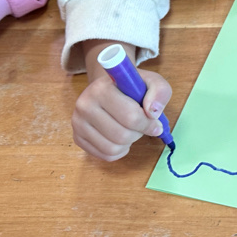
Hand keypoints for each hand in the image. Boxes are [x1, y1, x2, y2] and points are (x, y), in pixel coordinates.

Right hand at [72, 41, 171, 160]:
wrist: (110, 88)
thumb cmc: (132, 87)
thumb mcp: (152, 81)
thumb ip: (159, 92)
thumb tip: (153, 113)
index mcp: (101, 88)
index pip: (129, 116)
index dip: (148, 124)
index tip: (156, 124)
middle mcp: (84, 105)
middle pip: (121, 135)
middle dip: (138, 133)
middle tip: (142, 126)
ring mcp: (78, 123)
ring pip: (112, 148)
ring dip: (129, 143)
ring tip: (131, 130)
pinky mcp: (77, 137)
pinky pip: (104, 155)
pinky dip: (119, 151)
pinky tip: (122, 139)